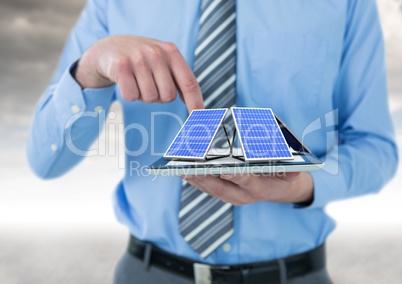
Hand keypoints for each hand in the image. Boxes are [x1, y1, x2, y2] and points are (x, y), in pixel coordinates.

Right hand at [74, 35, 203, 111]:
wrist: (109, 48)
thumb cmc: (142, 60)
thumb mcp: (163, 61)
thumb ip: (180, 80)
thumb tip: (198, 109)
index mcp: (171, 52)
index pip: (189, 83)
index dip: (196, 103)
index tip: (200, 118)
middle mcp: (156, 53)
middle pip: (168, 96)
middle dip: (159, 96)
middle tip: (149, 83)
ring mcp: (138, 59)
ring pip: (149, 98)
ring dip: (143, 95)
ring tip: (136, 80)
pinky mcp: (120, 67)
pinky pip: (131, 96)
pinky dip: (129, 94)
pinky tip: (125, 81)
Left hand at [183, 172, 313, 205]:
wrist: (282, 191)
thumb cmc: (284, 177)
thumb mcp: (293, 173)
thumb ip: (292, 172)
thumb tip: (294, 170)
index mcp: (260, 188)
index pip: (247, 182)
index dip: (236, 176)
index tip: (224, 170)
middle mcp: (243, 195)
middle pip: (221, 187)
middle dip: (204, 177)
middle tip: (189, 167)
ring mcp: (232, 195)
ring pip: (210, 189)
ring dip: (195, 179)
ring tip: (181, 167)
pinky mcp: (225, 193)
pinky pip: (208, 188)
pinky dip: (196, 179)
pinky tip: (185, 170)